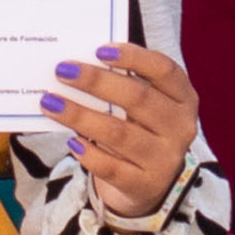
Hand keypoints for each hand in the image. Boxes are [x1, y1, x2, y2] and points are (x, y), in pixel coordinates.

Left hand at [37, 40, 202, 218]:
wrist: (153, 184)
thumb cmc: (143, 130)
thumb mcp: (146, 106)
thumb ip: (125, 85)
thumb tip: (81, 64)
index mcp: (183, 98)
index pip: (164, 70)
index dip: (134, 57)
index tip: (100, 50)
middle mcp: (180, 127)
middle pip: (138, 98)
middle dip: (96, 81)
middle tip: (63, 71)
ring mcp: (165, 158)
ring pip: (118, 133)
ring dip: (80, 116)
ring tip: (51, 103)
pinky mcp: (144, 185)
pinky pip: (111, 167)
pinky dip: (89, 152)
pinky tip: (71, 141)